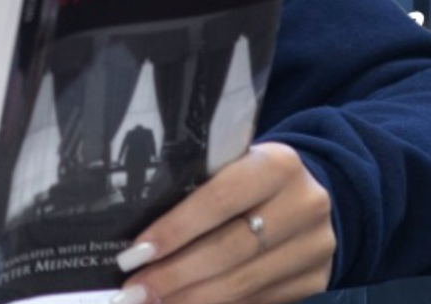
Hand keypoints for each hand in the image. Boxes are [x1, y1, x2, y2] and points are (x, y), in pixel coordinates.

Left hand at [112, 142, 334, 303]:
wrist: (312, 191)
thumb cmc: (251, 173)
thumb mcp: (233, 163)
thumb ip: (200, 186)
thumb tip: (141, 234)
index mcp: (276, 164)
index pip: (218, 200)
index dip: (175, 230)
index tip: (136, 253)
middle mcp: (303, 204)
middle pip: (229, 249)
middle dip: (176, 274)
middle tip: (136, 290)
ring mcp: (315, 246)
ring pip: (243, 282)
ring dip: (192, 299)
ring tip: (153, 303)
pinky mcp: (318, 279)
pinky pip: (260, 300)